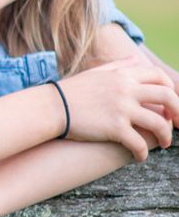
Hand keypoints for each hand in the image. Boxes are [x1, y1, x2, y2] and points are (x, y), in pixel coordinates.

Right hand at [58, 59, 178, 160]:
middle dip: (178, 112)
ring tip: (164, 143)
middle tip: (177, 124)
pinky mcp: (115, 128)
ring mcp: (121, 109)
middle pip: (168, 97)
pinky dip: (144, 153)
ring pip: (159, 123)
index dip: (172, 89)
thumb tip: (134, 59)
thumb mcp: (95, 72)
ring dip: (166, 136)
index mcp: (122, 75)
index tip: (171, 103)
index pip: (159, 76)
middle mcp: (126, 90)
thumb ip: (117, 65)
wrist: (50, 107)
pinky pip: (140, 143)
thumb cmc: (70, 91)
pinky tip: (140, 157)